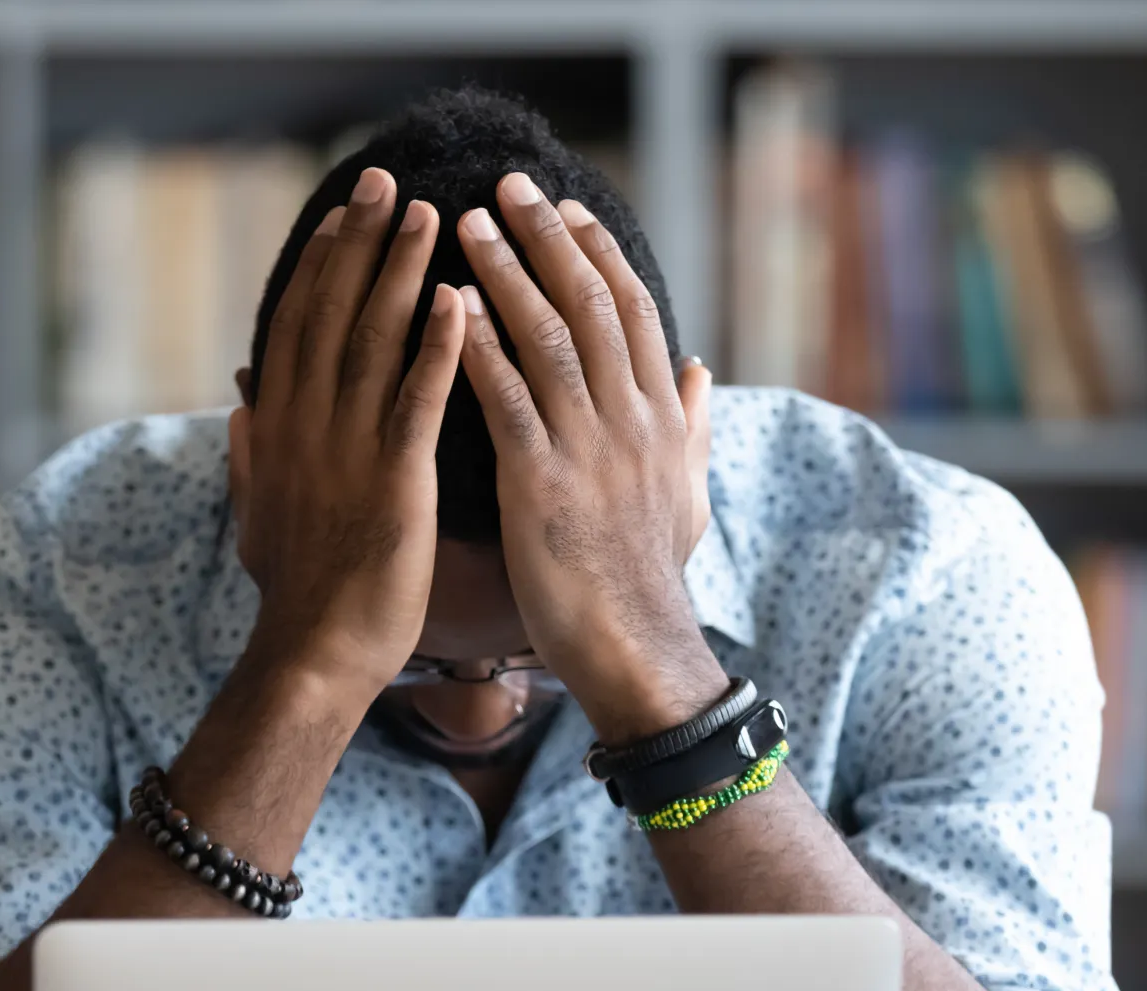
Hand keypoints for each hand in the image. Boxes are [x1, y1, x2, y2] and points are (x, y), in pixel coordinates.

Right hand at [229, 167, 465, 699]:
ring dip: (400, 271)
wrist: (314, 654)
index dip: (320, 265)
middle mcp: (306, 427)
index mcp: (277, 431)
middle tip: (386, 180)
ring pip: (373, 341)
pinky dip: (436, 346)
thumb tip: (238, 407)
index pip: (297, 327)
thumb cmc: (296, 594)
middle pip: (332, 313)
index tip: (342, 216)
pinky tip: (459, 300)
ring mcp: (348, 451)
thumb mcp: (256, 516)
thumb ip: (249, 456)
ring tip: (429, 214)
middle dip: (359, 242)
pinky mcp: (394, 482)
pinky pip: (416, 399)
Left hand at [455, 173, 725, 743]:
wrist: (635, 646)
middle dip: (548, 239)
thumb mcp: (687, 495)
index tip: (567, 210)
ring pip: (549, 337)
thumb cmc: (649, 578)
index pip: (631, 312)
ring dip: (506, 274)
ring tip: (466, 225)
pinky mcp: (542, 483)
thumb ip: (690, 427)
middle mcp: (630, 419)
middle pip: (590, 304)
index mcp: (659, 418)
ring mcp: (588, 448)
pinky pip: (508, 399)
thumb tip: (698, 368)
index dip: (598, 254)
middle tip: (508, 187)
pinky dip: (478, 347)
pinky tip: (448, 307)